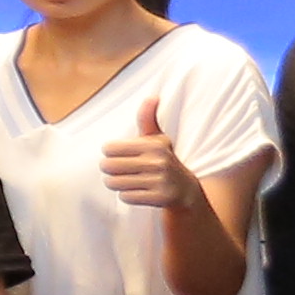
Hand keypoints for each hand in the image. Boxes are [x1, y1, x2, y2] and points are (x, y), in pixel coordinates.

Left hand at [98, 91, 185, 212]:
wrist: (186, 191)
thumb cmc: (164, 160)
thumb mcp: (158, 139)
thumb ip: (148, 118)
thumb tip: (153, 96)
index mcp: (153, 145)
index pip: (109, 148)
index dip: (111, 153)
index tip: (122, 156)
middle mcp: (158, 162)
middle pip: (107, 166)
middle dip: (110, 170)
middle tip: (123, 170)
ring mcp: (160, 181)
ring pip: (114, 183)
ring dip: (117, 184)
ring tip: (131, 181)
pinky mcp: (160, 198)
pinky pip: (125, 197)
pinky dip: (128, 195)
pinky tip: (140, 192)